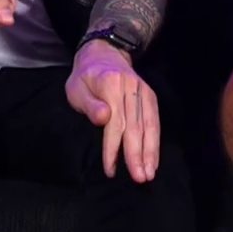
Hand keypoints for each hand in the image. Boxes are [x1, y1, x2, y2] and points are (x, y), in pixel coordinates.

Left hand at [66, 40, 159, 182]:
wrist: (104, 53)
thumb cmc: (85, 77)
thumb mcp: (76, 88)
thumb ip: (89, 104)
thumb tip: (103, 119)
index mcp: (111, 84)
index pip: (115, 121)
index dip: (113, 147)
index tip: (110, 169)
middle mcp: (131, 87)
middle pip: (135, 125)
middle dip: (137, 154)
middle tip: (139, 178)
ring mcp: (143, 91)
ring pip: (149, 124)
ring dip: (150, 151)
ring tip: (149, 174)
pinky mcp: (150, 96)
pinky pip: (155, 120)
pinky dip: (155, 142)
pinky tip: (154, 160)